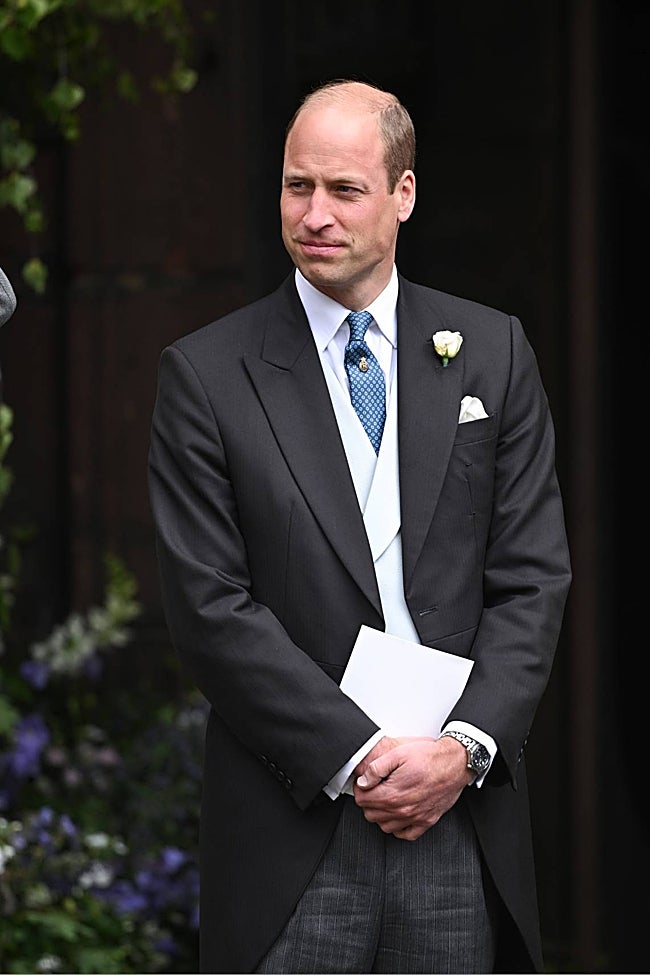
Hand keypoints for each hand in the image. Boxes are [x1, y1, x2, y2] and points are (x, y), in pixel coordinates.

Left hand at [352, 735, 472, 840]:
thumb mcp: (398, 753)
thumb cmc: (430, 757)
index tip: (364, 783)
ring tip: (385, 799)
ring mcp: (415, 818)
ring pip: (385, 826)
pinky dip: (398, 827)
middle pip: (371, 815)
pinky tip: (398, 815)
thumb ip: (376, 768)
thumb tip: (363, 781)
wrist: (455, 763)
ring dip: (381, 814)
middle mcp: (403, 810)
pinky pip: (406, 834)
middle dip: (368, 801)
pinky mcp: (427, 821)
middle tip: (373, 789)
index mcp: (392, 794)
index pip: (363, 800)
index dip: (360, 789)